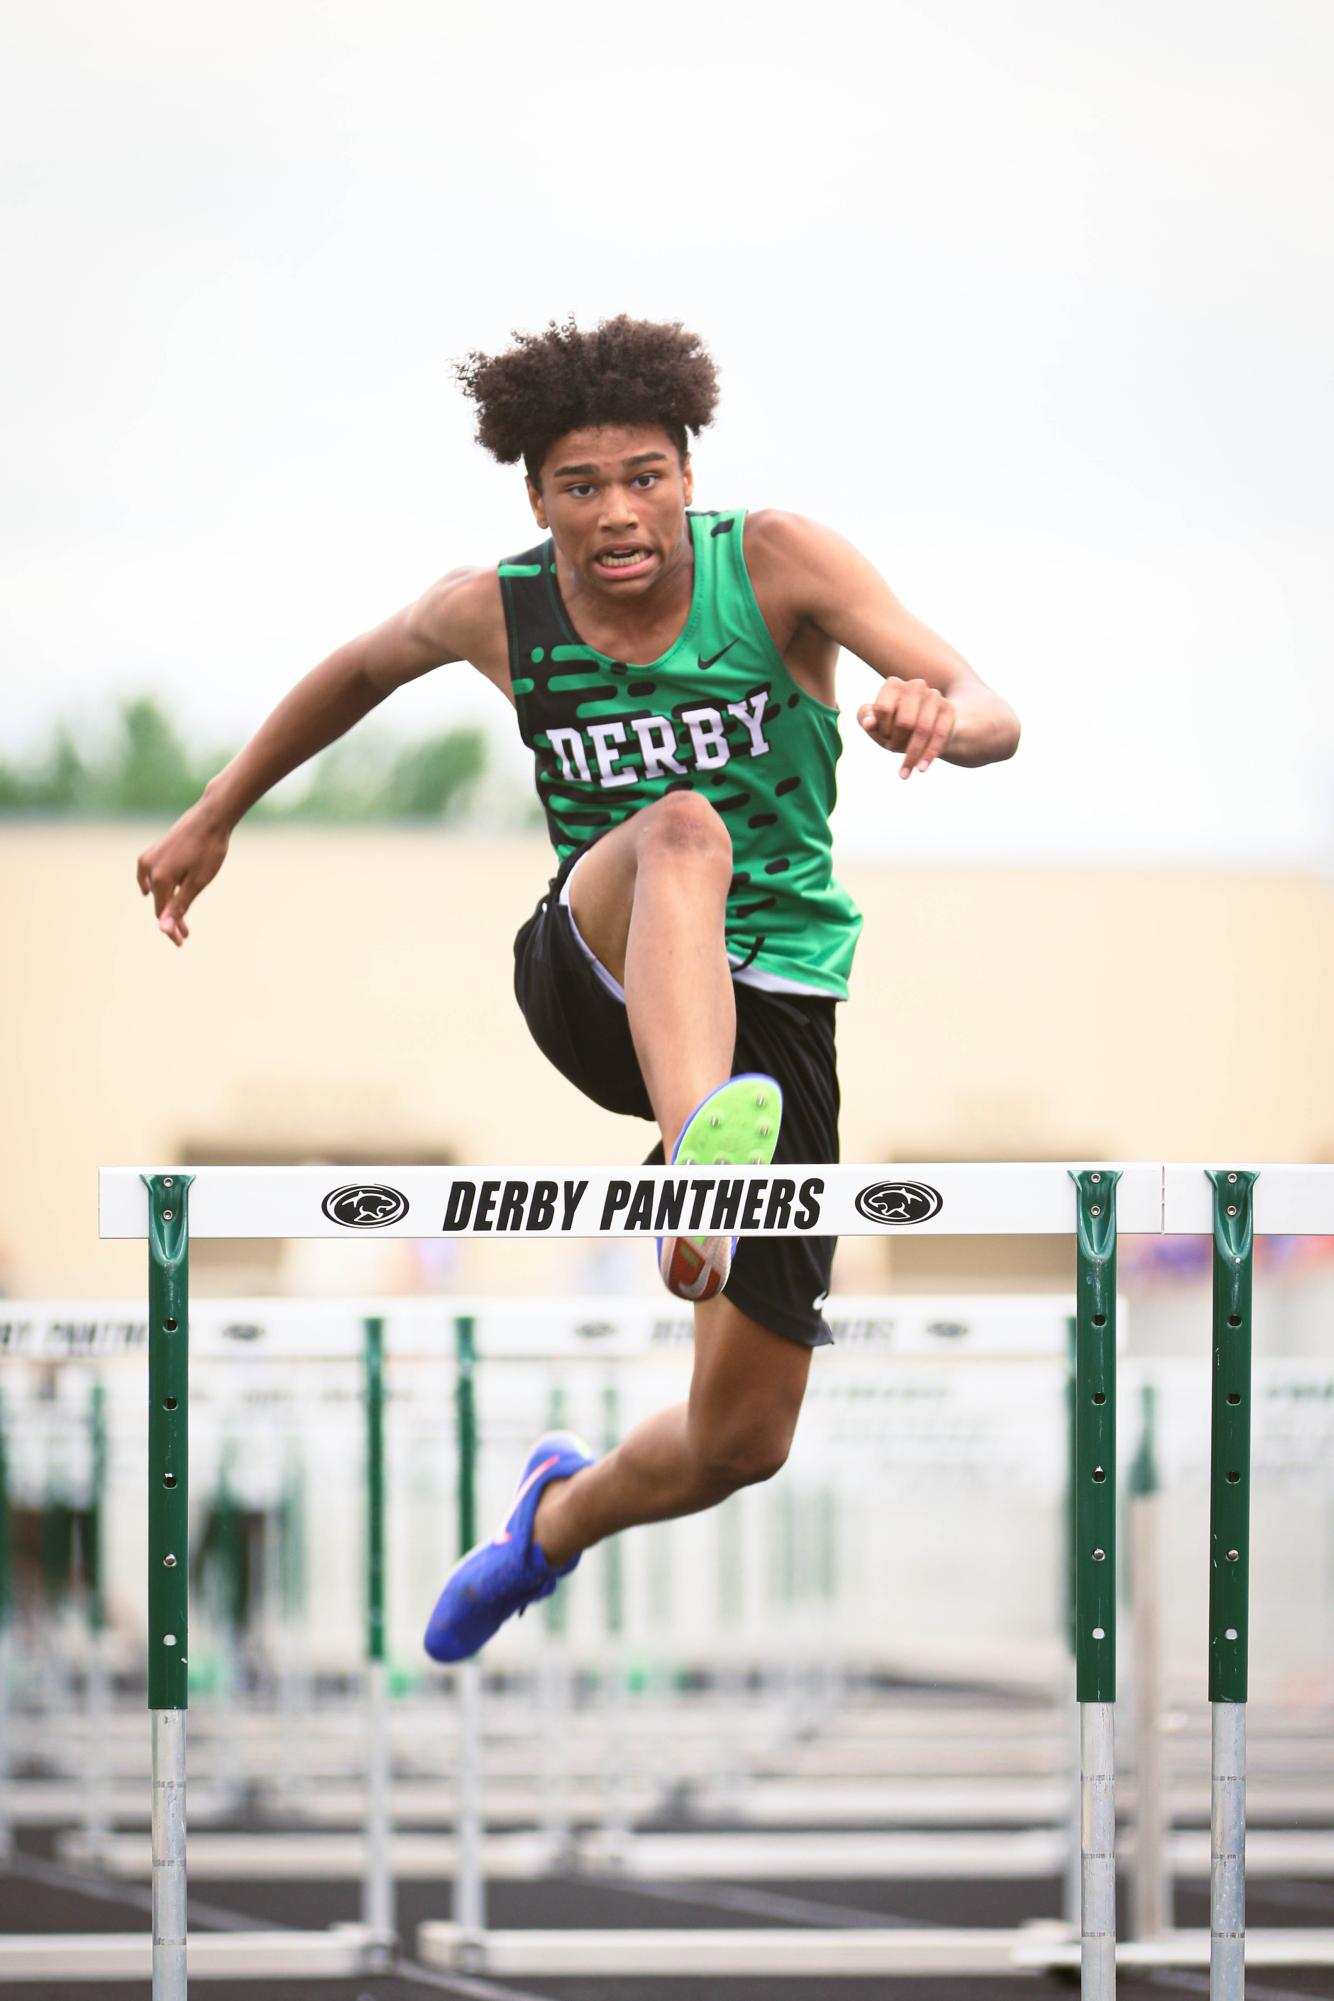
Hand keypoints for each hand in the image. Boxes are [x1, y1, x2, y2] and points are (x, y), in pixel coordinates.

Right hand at [136, 798, 231, 946]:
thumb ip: (180, 905)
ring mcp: (149, 858)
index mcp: (160, 879)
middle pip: (159, 902)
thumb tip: (163, 929)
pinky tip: (153, 892)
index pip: (163, 913)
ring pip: (156, 889)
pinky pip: (150, 875)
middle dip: (172, 918)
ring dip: (167, 903)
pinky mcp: (154, 850)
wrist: (211, 817)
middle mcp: (149, 869)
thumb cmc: (209, 850)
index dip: (172, 929)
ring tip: (180, 917)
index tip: (182, 942)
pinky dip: (157, 887)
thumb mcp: (198, 882)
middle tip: (186, 934)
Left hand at [857, 677, 955, 777]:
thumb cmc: (895, 726)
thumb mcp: (878, 723)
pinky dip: (929, 755)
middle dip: (897, 741)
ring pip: (923, 730)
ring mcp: (934, 695)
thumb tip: (869, 723)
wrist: (927, 728)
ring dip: (912, 754)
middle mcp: (915, 685)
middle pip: (905, 722)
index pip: (884, 710)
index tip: (883, 737)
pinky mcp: (948, 709)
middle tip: (893, 749)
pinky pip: (939, 735)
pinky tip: (921, 769)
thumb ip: (865, 719)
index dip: (882, 729)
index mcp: (893, 685)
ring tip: (904, 773)